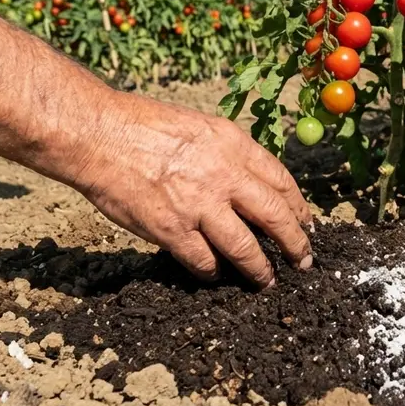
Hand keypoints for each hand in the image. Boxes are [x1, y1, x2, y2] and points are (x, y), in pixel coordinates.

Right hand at [70, 94, 311, 286]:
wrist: (98, 135)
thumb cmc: (143, 125)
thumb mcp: (200, 126)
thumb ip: (229, 153)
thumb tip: (251, 181)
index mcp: (234, 144)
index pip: (281, 181)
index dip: (298, 208)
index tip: (306, 223)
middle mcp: (223, 175)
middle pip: (275, 217)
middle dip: (295, 244)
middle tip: (303, 260)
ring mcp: (199, 205)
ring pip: (245, 248)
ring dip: (261, 269)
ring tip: (268, 279)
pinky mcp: (172, 230)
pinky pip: (204, 261)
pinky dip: (213, 271)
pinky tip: (215, 274)